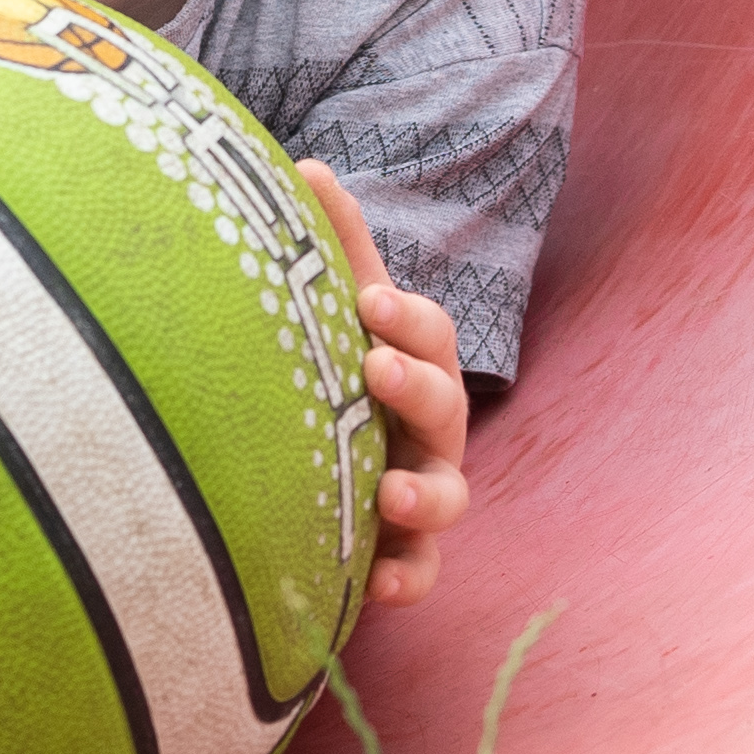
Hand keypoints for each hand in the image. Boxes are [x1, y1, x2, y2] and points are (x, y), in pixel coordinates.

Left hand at [297, 160, 469, 608]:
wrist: (336, 457)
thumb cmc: (338, 368)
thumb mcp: (336, 308)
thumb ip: (332, 244)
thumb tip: (307, 165)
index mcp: (412, 360)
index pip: (427, 332)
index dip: (407, 318)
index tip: (371, 304)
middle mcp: (429, 425)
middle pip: (444, 405)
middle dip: (416, 387)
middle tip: (375, 370)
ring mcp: (423, 487)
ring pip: (445, 495)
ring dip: (423, 493)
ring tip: (391, 493)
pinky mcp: (404, 553)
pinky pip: (420, 572)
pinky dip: (406, 579)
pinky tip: (377, 587)